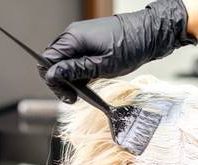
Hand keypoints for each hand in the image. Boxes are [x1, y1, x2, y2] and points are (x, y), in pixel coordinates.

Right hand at [38, 0, 196, 103]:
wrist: (150, 33)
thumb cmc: (131, 46)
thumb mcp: (103, 65)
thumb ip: (76, 70)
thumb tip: (53, 75)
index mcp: (74, 38)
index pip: (47, 60)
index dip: (53, 80)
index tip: (66, 95)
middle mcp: (74, 36)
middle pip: (54, 61)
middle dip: (59, 81)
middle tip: (72, 98)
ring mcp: (81, 38)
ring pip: (64, 61)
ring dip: (69, 78)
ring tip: (81, 93)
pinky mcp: (90, 43)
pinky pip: (76, 58)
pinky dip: (78, 72)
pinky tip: (88, 82)